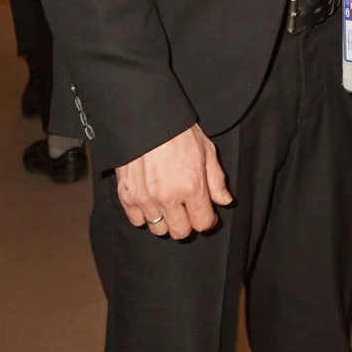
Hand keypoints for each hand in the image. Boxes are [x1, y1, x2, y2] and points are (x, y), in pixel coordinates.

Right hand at [115, 123, 232, 239]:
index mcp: (192, 186)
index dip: (207, 220)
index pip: (202, 223)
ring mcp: (145, 199)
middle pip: (180, 232)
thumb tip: (224, 201)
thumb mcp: (207, 151)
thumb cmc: (177, 132)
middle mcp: (168, 198)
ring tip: (168, 204)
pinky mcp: (126, 196)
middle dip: (187, 224)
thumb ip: (216, 180)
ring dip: (165, 220)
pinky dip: (144, 214)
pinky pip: (137, 220)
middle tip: (187, 210)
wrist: (146, 119)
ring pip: (158, 229)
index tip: (206, 214)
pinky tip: (151, 201)